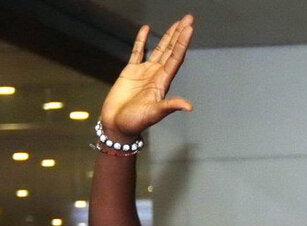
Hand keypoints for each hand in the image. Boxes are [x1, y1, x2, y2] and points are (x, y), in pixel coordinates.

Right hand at [100, 14, 194, 139]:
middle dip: (179, 34)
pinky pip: (138, 52)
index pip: (176, 58)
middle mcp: (156, 74)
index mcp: (163, 82)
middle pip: (171, 50)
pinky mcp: (130, 71)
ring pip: (158, 49)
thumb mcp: (154, 113)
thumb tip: (189, 106)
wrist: (117, 125)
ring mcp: (144, 72)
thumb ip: (170, 106)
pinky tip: (146, 29)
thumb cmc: (135, 122)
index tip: (189, 28)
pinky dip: (142, 40)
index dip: (182, 43)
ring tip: (176, 23)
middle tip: (188, 18)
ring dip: (167, 36)